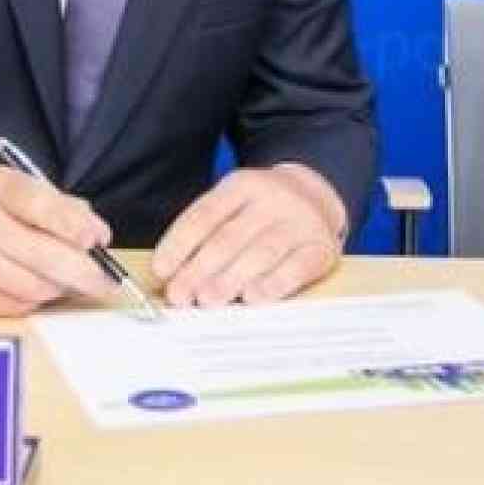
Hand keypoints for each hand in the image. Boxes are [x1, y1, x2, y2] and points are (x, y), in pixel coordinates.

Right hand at [0, 167, 115, 316]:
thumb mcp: (16, 190)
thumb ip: (60, 208)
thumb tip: (98, 237)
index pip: (39, 205)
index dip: (74, 226)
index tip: (99, 241)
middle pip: (40, 256)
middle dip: (82, 273)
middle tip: (105, 283)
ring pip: (28, 288)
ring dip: (57, 290)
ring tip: (67, 285)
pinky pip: (8, 307)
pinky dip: (31, 303)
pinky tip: (36, 292)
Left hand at [150, 164, 345, 307]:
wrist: (318, 195)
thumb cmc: (263, 211)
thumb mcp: (235, 205)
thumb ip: (206, 233)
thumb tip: (171, 273)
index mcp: (242, 184)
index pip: (204, 215)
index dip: (178, 244)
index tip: (161, 271)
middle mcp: (273, 198)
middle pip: (229, 237)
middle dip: (199, 269)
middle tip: (180, 295)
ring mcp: (300, 221)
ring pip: (261, 252)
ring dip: (230, 279)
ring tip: (208, 300)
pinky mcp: (322, 246)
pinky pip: (297, 267)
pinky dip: (274, 284)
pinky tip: (253, 298)